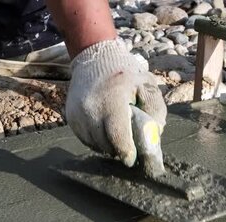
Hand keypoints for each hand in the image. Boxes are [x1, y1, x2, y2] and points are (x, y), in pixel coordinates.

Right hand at [66, 40, 166, 170]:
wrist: (94, 58)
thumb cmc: (125, 73)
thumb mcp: (146, 84)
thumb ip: (155, 109)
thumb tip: (155, 134)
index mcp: (112, 98)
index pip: (117, 134)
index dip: (126, 150)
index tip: (132, 159)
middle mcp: (90, 107)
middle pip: (105, 143)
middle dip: (118, 150)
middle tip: (129, 151)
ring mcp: (77, 113)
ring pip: (94, 144)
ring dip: (107, 146)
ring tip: (118, 138)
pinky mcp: (70, 117)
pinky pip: (85, 139)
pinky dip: (97, 140)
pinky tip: (105, 131)